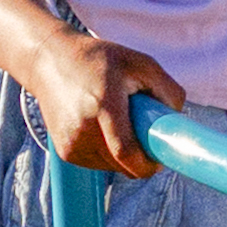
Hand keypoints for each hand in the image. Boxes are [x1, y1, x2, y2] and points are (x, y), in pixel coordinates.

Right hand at [13, 34, 183, 175]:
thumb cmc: (99, 60)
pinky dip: (108, 153)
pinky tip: (100, 126)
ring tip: (115, 120)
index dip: (148, 164)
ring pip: (112, 167)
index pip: (127, 152)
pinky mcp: (64, 152)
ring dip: (124, 153)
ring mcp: (70, 143)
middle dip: (140, 155)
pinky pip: (98, 164)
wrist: (49, 61)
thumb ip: (168, 89)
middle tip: (142, 130)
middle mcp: (82, 128)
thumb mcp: (140, 62)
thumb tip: (178, 121)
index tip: (160, 160)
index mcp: (103, 104)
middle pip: (123, 164)